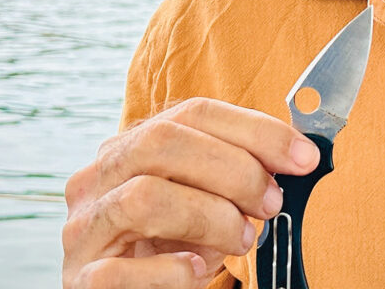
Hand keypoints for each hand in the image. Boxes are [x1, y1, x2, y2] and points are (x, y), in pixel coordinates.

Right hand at [62, 97, 320, 287]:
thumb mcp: (203, 201)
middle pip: (162, 142)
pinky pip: (118, 271)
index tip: (303, 157)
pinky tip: (195, 271)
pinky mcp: (81, 280)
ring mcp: (84, 229)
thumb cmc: (172, 246)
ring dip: (209, 216)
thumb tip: (297, 156)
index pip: (192, 112)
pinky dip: (168, 272)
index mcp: (130, 147)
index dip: (255, 130)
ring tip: (242, 239)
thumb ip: (233, 175)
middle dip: (233, 169)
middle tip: (271, 203)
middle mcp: (98, 178)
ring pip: (143, 197)